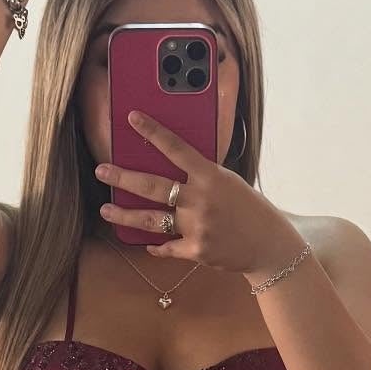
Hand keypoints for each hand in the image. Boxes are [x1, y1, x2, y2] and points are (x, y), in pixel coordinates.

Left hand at [96, 111, 302, 274]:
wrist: (268, 245)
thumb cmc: (249, 209)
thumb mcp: (229, 182)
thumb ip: (203, 176)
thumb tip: (175, 168)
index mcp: (210, 176)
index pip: (176, 148)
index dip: (153, 131)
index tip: (132, 118)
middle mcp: (200, 200)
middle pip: (152, 186)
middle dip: (123, 177)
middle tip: (102, 171)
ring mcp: (197, 227)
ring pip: (151, 220)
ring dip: (125, 214)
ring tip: (106, 209)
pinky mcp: (196, 251)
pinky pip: (167, 247)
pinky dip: (156, 246)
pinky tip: (146, 243)